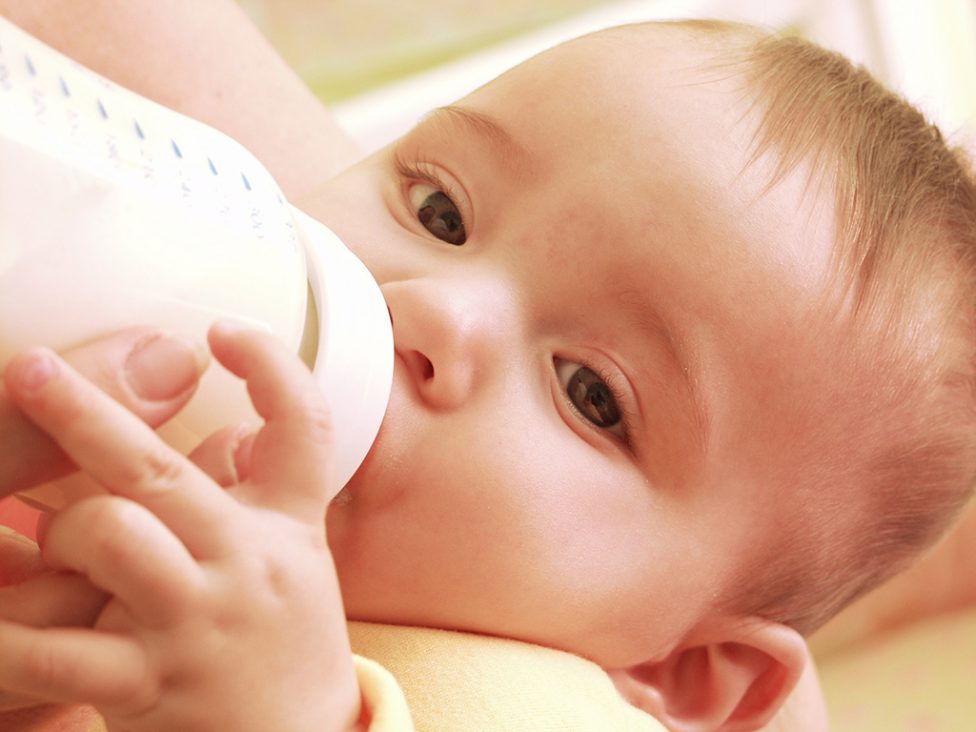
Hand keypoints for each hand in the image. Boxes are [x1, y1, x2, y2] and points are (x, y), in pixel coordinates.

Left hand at [0, 323, 360, 731]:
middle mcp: (247, 561)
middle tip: (29, 370)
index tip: (220, 332)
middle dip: (87, 414)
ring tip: (50, 542)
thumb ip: (258, 493)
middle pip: (161, 470)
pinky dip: (10, 637)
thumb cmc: (285, 641)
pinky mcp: (153, 683)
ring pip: (109, 532)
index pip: (304, 430)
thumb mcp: (293, 560)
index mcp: (287, 525)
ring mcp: (198, 620)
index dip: (272, 371)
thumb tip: (231, 427)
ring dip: (62, 530)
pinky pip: (56, 653)